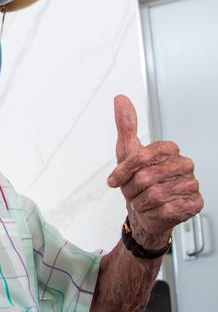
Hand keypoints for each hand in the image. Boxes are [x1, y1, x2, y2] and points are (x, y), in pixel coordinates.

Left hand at [107, 95, 202, 249]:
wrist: (145, 210)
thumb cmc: (137, 180)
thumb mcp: (127, 151)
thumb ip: (126, 125)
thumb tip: (120, 99)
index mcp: (169, 150)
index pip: (141, 157)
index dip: (124, 170)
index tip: (116, 179)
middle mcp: (184, 165)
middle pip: (146, 177)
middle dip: (131, 188)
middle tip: (133, 191)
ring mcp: (191, 184)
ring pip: (155, 195)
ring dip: (141, 201)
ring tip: (143, 199)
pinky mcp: (194, 204)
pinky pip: (167, 209)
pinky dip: (154, 212)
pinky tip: (156, 208)